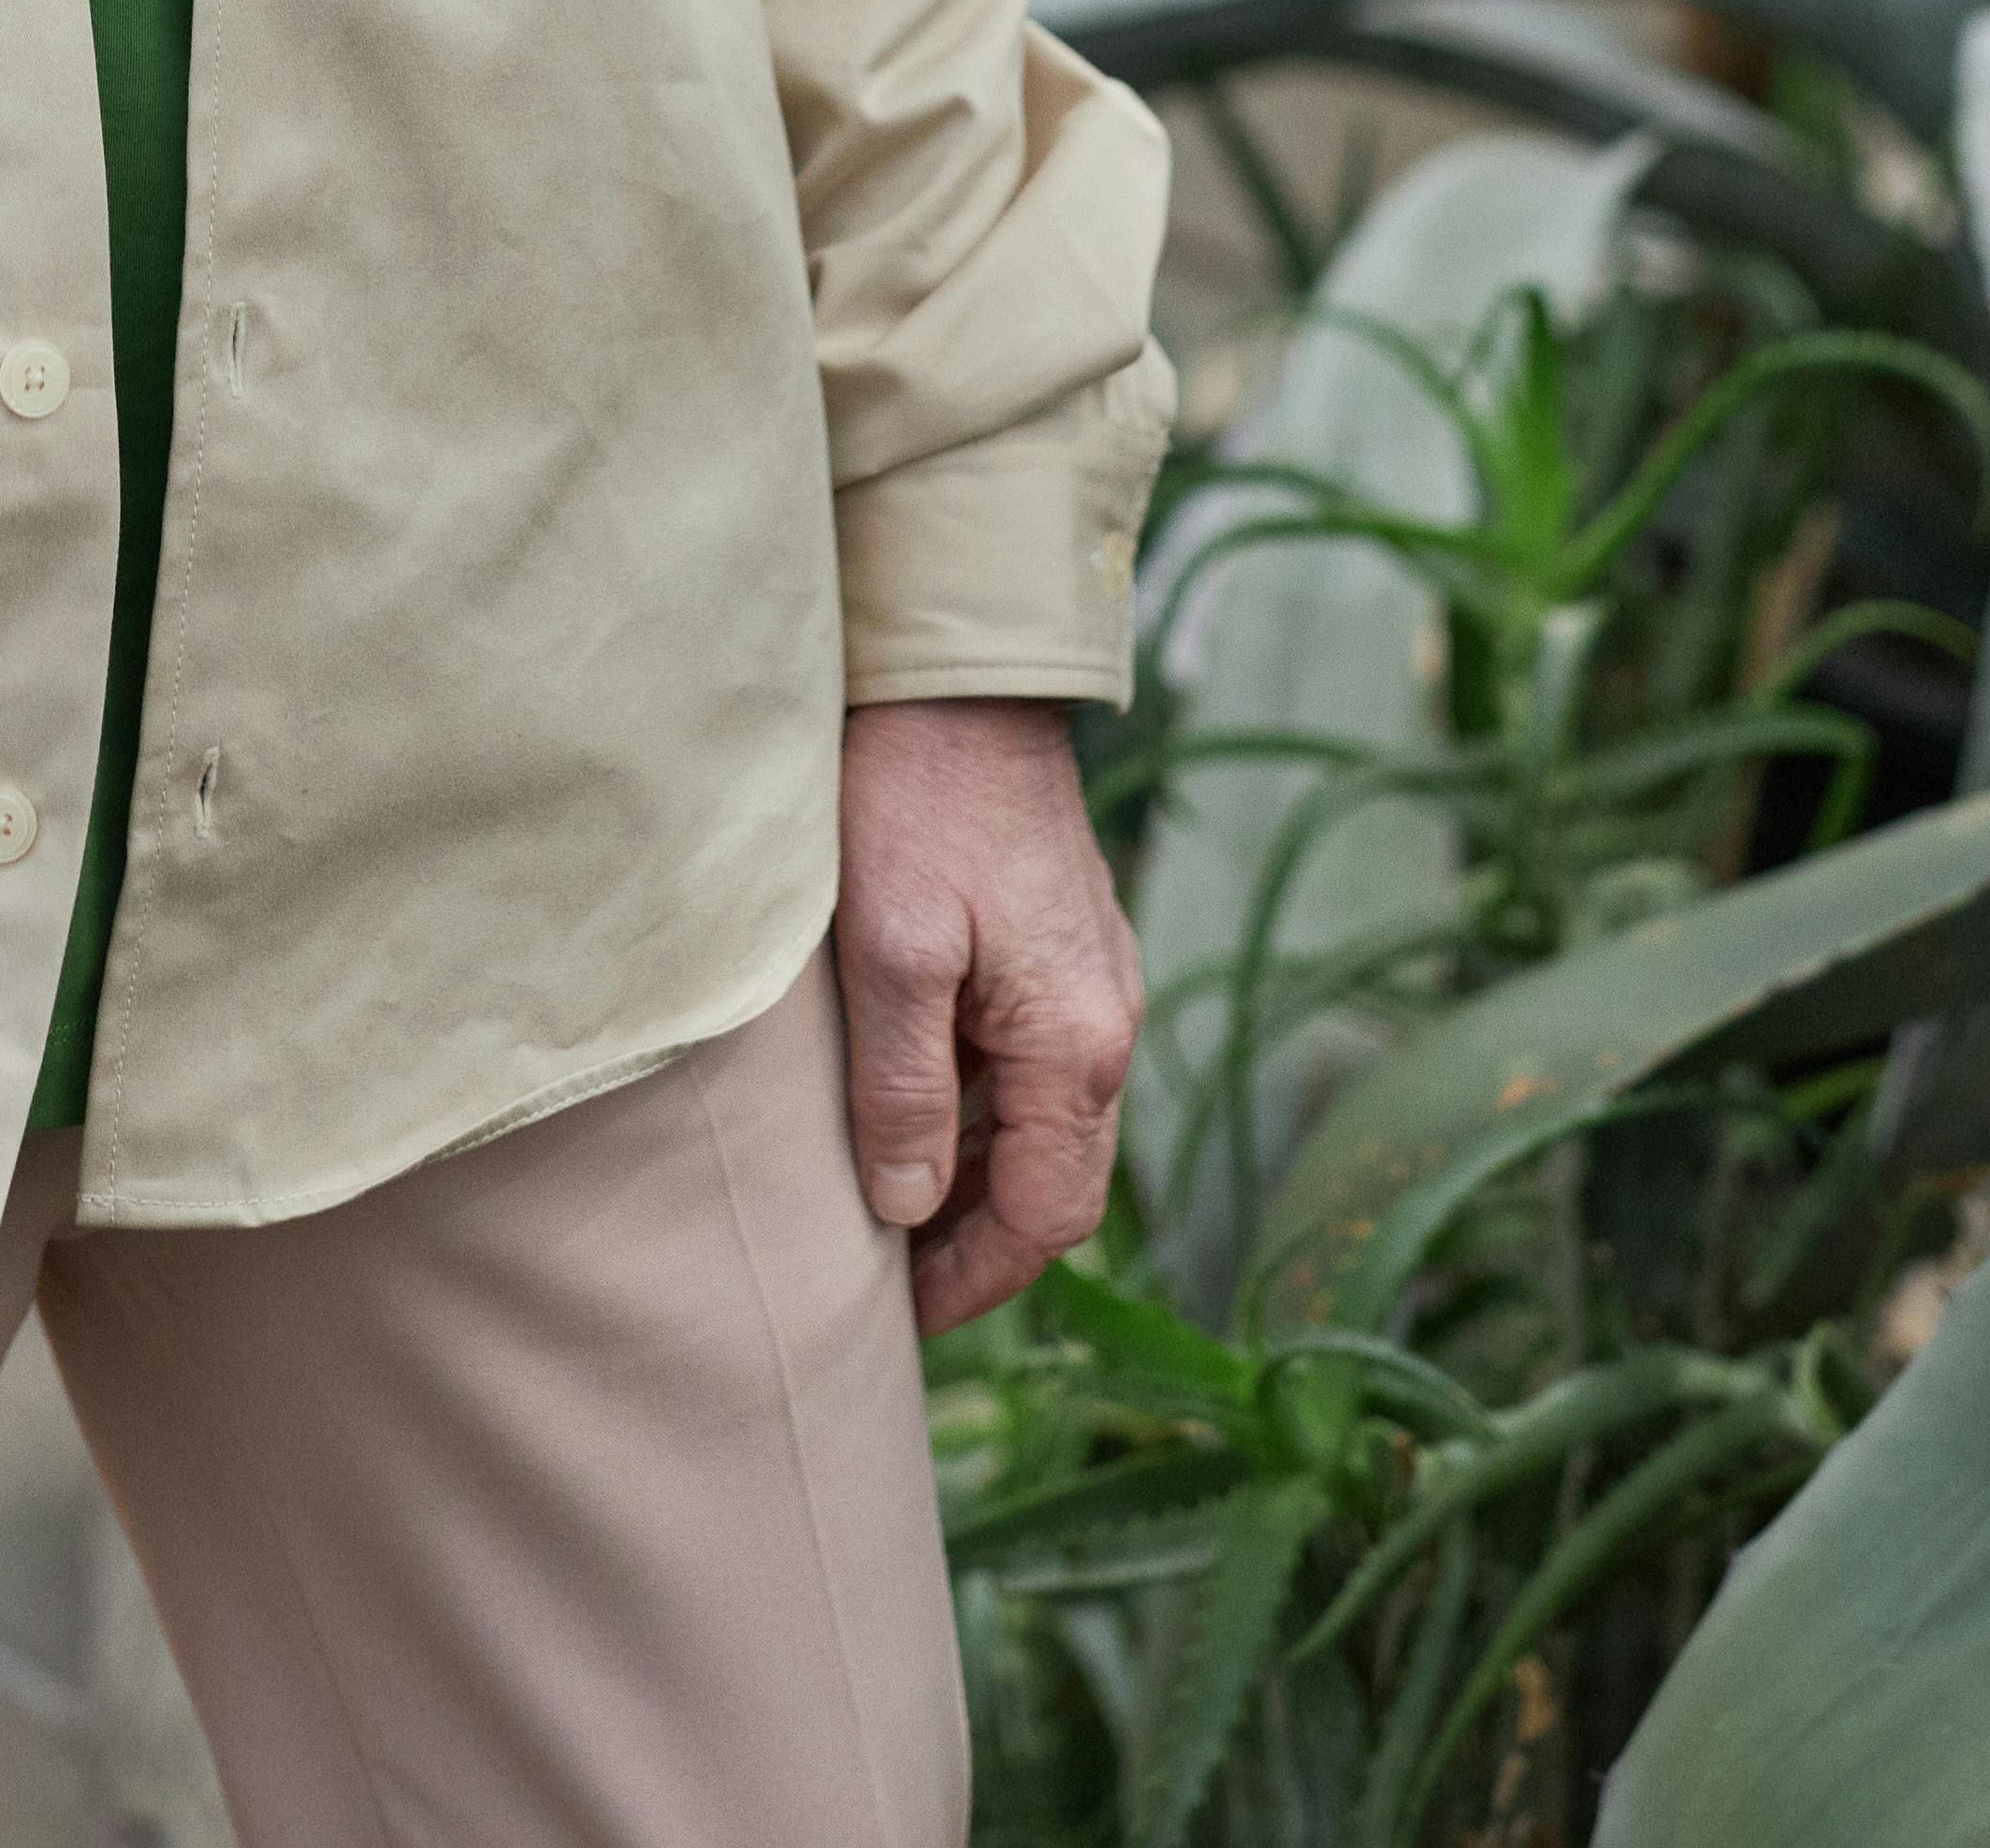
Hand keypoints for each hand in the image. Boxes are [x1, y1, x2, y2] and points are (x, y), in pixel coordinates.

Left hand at [837, 699, 1141, 1331]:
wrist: (959, 676)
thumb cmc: (914, 802)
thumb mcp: (888, 953)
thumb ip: (905, 1092)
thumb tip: (907, 1210)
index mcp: (1077, 1042)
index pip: (1047, 1217)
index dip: (974, 1279)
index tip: (897, 1313)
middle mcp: (1107, 1022)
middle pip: (1057, 1184)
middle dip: (977, 1242)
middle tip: (882, 1276)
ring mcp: (1093, 980)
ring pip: (1045, 1125)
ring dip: (976, 1175)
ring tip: (882, 1201)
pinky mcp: (1065, 945)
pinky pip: (1035, 1065)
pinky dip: (981, 1109)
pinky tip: (909, 1103)